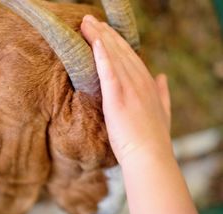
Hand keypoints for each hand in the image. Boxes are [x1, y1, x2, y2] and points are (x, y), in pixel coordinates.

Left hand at [81, 15, 171, 163]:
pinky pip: (109, 74)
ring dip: (99, 39)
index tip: (104, 31)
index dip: (116, 42)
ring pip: (113, 58)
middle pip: (120, 52)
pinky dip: (102, 57)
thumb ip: (162, 93)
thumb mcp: (162, 112)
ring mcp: (130, 90)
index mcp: (147, 84)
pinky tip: (95, 43)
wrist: (150, 157)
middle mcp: (139, 82)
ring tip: (86, 24)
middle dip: (104, 34)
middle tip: (89, 20)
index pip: (130, 57)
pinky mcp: (118, 100)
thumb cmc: (153, 138)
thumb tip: (163, 77)